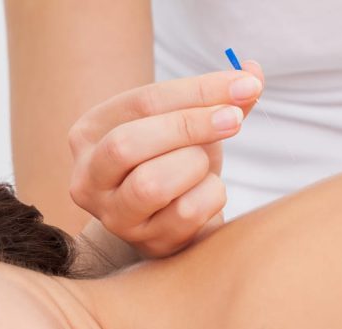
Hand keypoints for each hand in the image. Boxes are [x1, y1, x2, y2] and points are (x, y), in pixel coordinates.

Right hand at [67, 65, 263, 258]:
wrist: (175, 216)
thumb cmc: (176, 158)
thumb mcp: (189, 122)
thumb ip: (219, 97)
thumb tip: (253, 70)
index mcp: (89, 133)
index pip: (141, 103)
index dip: (197, 90)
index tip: (245, 84)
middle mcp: (88, 178)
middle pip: (127, 144)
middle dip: (189, 127)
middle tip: (234, 120)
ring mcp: (113, 217)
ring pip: (151, 184)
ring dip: (195, 166)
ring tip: (205, 165)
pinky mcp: (145, 244)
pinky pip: (186, 214)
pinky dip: (210, 196)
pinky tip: (207, 193)